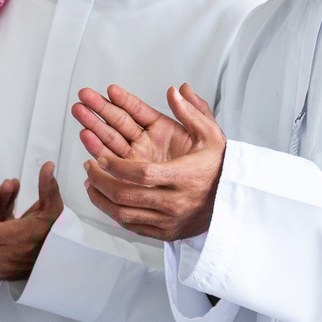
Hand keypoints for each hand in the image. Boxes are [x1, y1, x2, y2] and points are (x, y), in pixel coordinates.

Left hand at [73, 83, 224, 239]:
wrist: (233, 202)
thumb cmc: (219, 166)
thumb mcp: (212, 135)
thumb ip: (192, 112)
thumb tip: (176, 89)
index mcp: (183, 176)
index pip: (141, 174)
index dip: (116, 166)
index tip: (99, 157)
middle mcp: (174, 202)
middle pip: (126, 195)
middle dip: (100, 180)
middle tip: (88, 166)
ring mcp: (168, 220)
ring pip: (123, 214)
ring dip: (100, 198)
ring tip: (89, 181)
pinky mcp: (164, 232)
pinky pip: (131, 226)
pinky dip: (112, 213)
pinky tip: (103, 199)